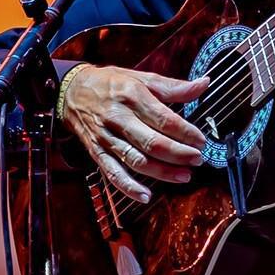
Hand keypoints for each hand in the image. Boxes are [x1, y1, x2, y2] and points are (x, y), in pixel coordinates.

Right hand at [59, 65, 211, 203]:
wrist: (71, 91)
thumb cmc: (111, 84)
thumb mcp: (142, 78)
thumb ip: (174, 86)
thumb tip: (204, 84)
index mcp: (132, 96)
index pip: (163, 119)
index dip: (185, 132)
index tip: (201, 141)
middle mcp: (118, 117)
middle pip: (152, 142)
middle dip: (178, 154)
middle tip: (197, 159)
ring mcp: (106, 137)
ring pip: (136, 160)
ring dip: (162, 172)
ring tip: (184, 176)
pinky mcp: (96, 152)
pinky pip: (112, 172)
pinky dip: (128, 187)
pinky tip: (146, 196)